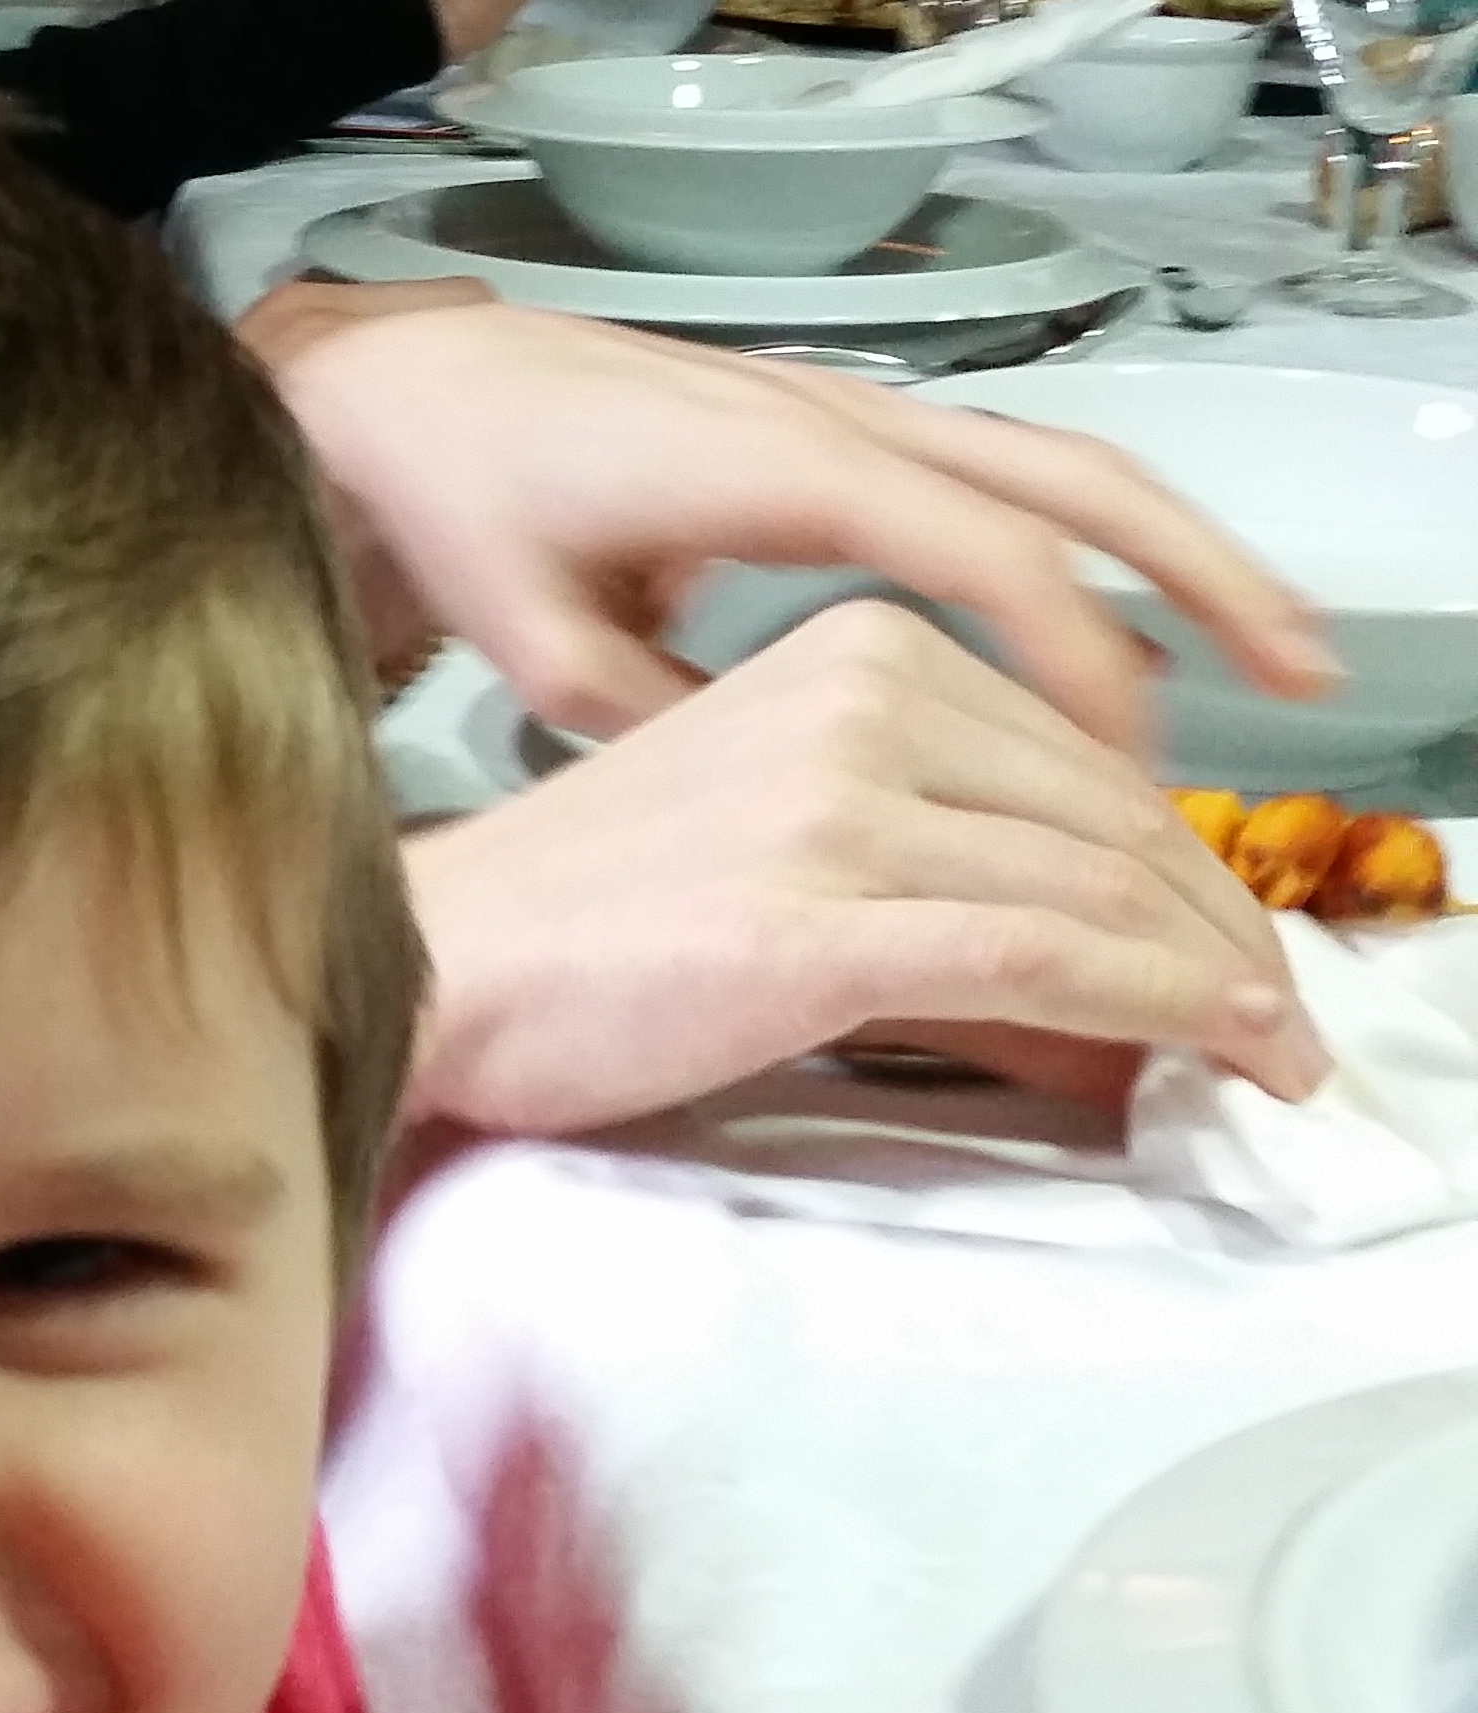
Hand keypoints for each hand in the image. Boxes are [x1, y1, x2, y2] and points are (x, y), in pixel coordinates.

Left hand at [240, 289, 1336, 751]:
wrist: (405, 390)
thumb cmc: (468, 503)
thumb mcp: (544, 646)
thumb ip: (675, 722)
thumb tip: (782, 801)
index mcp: (786, 466)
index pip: (988, 551)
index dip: (1079, 657)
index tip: (1140, 765)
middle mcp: (845, 421)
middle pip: (1074, 476)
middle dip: (1203, 570)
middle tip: (1305, 673)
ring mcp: (852, 417)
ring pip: (1058, 466)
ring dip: (1173, 555)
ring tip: (1272, 658)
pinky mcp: (841, 436)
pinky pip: (1002, 480)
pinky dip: (1090, 546)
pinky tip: (1132, 638)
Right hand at [394, 600, 1328, 1132]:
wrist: (434, 969)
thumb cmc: (577, 927)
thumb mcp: (777, 846)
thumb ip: (930, 879)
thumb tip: (1088, 991)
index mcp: (853, 653)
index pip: (1085, 761)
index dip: (1190, 870)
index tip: (1238, 954)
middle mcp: (860, 698)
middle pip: (1115, 818)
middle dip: (1222, 932)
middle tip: (1279, 1024)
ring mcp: (841, 804)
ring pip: (1098, 887)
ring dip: (1215, 984)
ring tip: (1266, 1059)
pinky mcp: (820, 917)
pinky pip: (1045, 958)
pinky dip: (1160, 1007)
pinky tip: (1215, 1046)